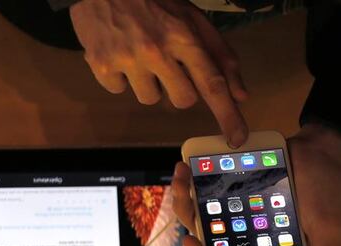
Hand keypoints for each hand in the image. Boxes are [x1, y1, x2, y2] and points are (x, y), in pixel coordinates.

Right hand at [70, 0, 248, 146]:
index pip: (212, 84)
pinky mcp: (101, 64)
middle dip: (181, 89)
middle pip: (183, 100)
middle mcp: (156, 50)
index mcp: (184, 36)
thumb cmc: (156, 1)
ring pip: (150, 99)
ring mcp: (127, 58)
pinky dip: (121, 76)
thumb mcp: (193, 19)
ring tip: (141, 54)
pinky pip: (119, 90)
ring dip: (150, 83)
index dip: (227, 114)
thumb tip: (240, 95)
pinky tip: (119, 53)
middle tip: (169, 65)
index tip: (237, 137)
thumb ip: (220, 56)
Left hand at [171, 125, 340, 245]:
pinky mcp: (228, 193)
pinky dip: (189, 185)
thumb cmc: (327, 195)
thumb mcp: (328, 234)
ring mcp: (236, 218)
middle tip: (194, 242)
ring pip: (200, 226)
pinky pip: (202, 194)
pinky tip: (184, 172)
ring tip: (185, 196)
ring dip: (185, 213)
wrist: (320, 150)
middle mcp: (249, 244)